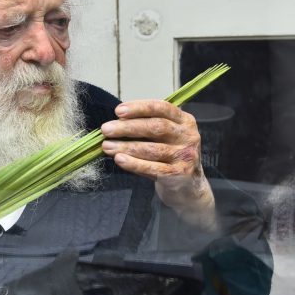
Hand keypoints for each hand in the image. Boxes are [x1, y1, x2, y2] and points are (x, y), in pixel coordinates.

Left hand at [101, 100, 215, 224]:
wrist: (188, 187)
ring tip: (107, 146)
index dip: (139, 108)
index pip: (161, 108)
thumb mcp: (166, 137)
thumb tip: (117, 122)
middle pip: (156, 127)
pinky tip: (119, 160)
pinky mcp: (179, 174)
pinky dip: (134, 163)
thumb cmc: (170, 156)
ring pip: (152, 149)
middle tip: (106, 129)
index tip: (118, 111)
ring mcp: (185, 156)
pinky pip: (153, 168)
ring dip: (126, 147)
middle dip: (128, 127)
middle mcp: (188, 136)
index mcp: (185, 121)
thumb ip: (148, 127)